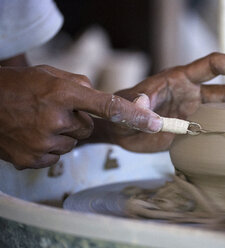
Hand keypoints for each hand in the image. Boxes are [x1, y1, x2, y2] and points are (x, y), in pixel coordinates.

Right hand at [0, 65, 161, 168]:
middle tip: (53, 110)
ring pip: (72, 143)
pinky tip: (33, 134)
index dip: (134, 115)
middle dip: (75, 121)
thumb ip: (83, 87)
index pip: (108, 106)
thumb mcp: (53, 75)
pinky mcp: (33, 160)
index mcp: (63, 94)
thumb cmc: (21, 86)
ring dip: (62, 134)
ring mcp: (43, 143)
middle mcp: (55, 120)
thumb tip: (107, 103)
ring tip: (40, 121)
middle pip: (87, 128)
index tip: (155, 122)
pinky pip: (56, 156)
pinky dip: (49, 147)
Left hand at [98, 53, 224, 151]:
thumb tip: (145, 106)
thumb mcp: (124, 106)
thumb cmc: (121, 111)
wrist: (120, 129)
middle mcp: (191, 92)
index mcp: (179, 79)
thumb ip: (135, 106)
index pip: (210, 65)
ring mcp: (193, 110)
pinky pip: (215, 127)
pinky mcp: (191, 127)